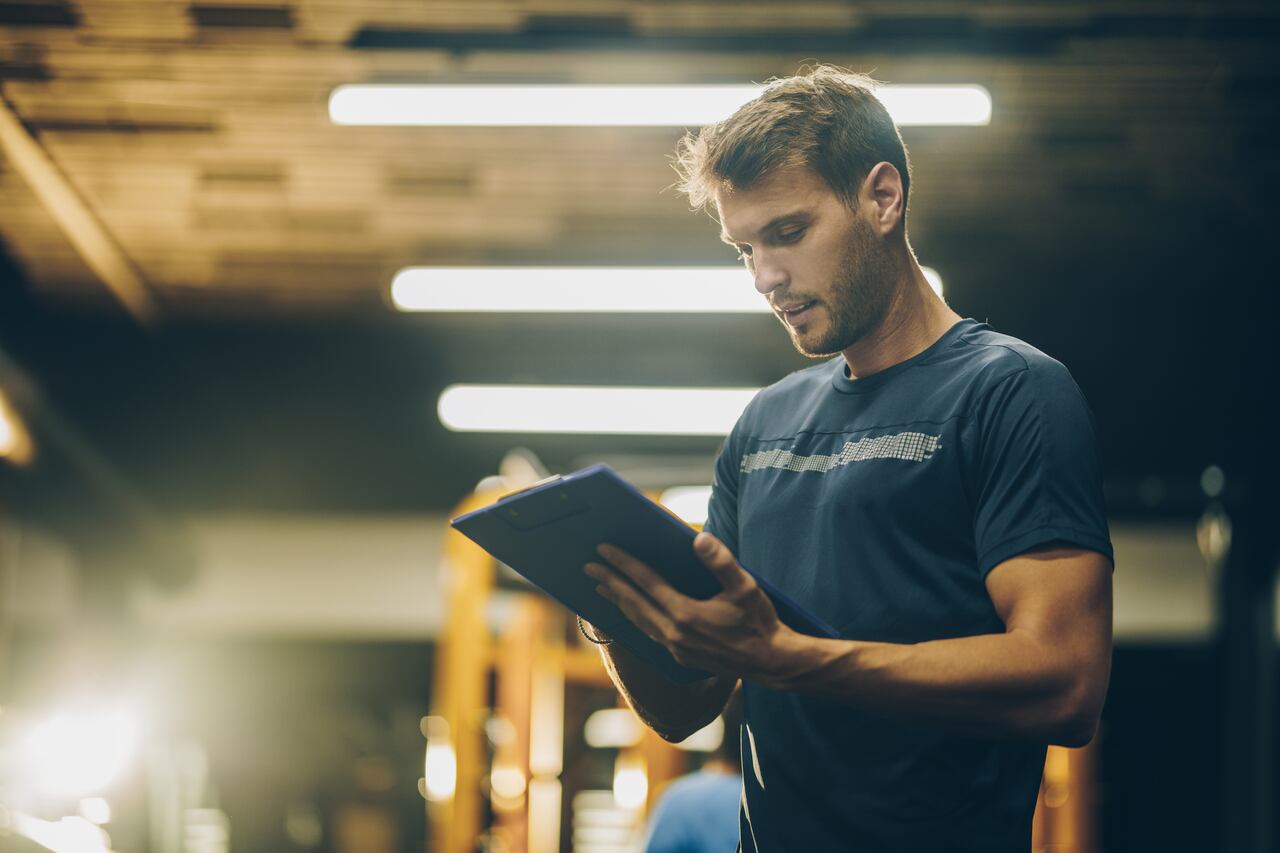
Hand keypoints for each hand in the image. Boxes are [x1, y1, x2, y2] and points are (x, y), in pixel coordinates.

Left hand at [584, 532, 797, 679]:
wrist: (771, 662)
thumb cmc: (760, 621)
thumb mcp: (745, 587)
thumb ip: (721, 562)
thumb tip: (699, 538)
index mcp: (685, 615)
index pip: (646, 583)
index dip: (623, 564)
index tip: (603, 549)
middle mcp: (674, 634)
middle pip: (633, 603)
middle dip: (610, 583)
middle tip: (588, 566)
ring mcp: (675, 649)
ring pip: (638, 621)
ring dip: (619, 602)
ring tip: (602, 587)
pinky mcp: (680, 658)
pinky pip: (648, 634)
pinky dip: (635, 619)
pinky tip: (631, 612)